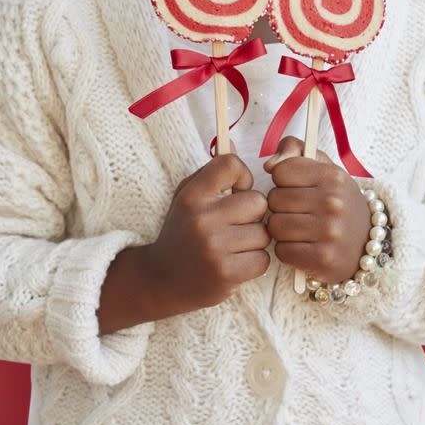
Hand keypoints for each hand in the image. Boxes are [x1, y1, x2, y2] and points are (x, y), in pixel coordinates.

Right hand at [141, 154, 271, 316]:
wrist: (161, 280)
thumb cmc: (182, 233)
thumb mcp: (188, 198)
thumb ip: (212, 173)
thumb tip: (235, 144)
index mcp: (191, 196)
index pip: (231, 165)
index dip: (242, 177)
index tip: (236, 192)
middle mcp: (202, 219)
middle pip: (258, 201)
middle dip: (253, 214)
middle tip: (236, 224)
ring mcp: (214, 248)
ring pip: (264, 233)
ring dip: (254, 241)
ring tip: (233, 246)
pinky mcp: (226, 274)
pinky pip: (263, 259)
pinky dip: (254, 262)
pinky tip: (235, 262)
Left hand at [263, 136, 372, 284]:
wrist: (369, 244)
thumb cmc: (339, 203)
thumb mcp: (325, 170)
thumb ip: (295, 152)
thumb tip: (269, 164)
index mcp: (333, 176)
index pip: (281, 171)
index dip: (283, 181)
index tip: (297, 189)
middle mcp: (333, 202)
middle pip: (274, 199)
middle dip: (281, 207)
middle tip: (299, 212)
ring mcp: (330, 232)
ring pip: (275, 226)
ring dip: (282, 230)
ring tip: (299, 230)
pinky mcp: (323, 258)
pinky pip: (282, 251)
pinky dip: (288, 251)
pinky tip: (303, 247)